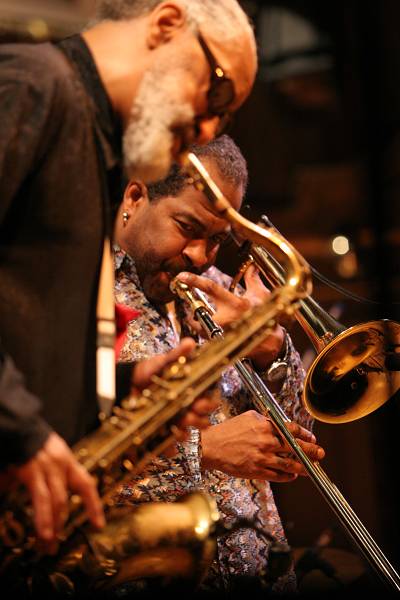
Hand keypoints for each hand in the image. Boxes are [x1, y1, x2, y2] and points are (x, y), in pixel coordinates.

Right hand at [6, 432, 104, 546]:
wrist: (16, 424)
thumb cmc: (26, 439)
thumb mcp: (42, 455)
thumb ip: (42, 477)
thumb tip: (37, 494)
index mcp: (66, 460)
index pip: (86, 484)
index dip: (93, 505)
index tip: (99, 524)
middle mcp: (61, 464)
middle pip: (68, 498)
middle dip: (63, 523)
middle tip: (55, 546)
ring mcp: (48, 467)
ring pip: (57, 501)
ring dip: (53, 525)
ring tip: (47, 545)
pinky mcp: (33, 471)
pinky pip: (40, 498)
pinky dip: (43, 517)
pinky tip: (44, 532)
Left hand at [131, 337, 218, 432]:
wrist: (127, 385)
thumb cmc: (149, 373)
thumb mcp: (162, 362)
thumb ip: (177, 355)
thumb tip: (190, 343)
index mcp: (193, 387)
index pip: (210, 394)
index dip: (210, 397)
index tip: (204, 397)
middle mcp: (189, 404)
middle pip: (206, 413)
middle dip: (203, 412)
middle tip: (195, 408)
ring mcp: (179, 419)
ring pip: (195, 428)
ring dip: (192, 425)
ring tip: (183, 420)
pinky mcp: (167, 432)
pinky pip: (176, 441)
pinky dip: (174, 440)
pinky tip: (169, 434)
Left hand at [177, 267, 284, 369]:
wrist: (268, 340)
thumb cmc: (265, 316)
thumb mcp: (261, 295)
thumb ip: (252, 280)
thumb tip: (251, 266)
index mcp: (236, 304)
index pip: (211, 288)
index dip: (195, 281)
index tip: (181, 276)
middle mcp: (227, 319)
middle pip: (199, 311)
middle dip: (194, 308)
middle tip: (190, 303)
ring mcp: (222, 332)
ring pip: (200, 326)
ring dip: (197, 321)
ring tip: (198, 317)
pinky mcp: (220, 342)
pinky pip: (205, 336)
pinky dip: (203, 331)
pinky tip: (207, 327)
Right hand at [201, 410, 324, 480]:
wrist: (211, 446)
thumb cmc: (228, 431)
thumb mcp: (248, 417)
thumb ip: (265, 420)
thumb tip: (279, 424)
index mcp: (265, 427)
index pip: (291, 430)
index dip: (304, 434)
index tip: (311, 438)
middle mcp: (266, 442)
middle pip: (295, 448)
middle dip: (311, 451)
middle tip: (320, 453)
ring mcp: (262, 458)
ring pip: (290, 464)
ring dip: (304, 466)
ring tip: (312, 468)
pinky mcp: (257, 471)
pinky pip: (277, 476)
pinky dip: (288, 476)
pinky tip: (293, 475)